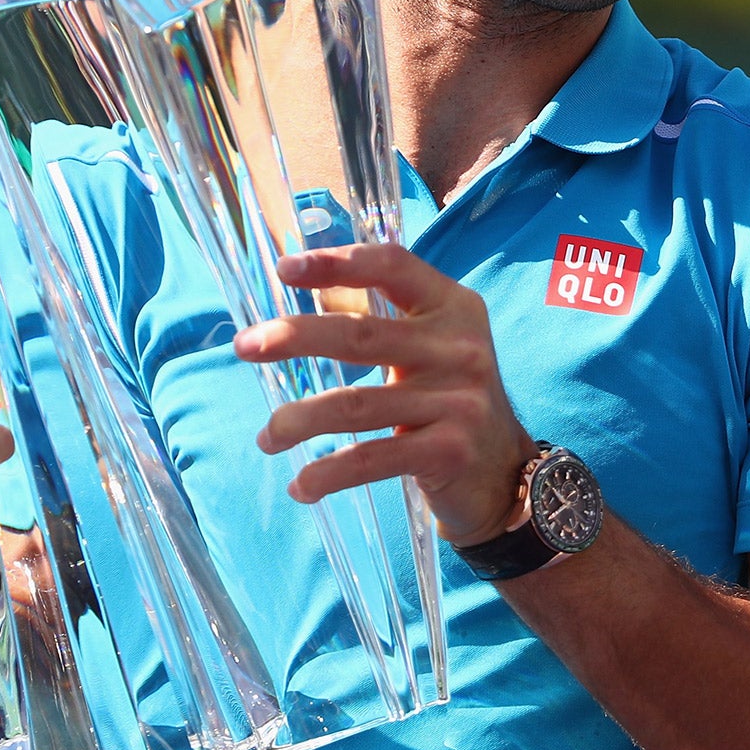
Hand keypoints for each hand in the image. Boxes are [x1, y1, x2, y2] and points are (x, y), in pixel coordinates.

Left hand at [232, 244, 535, 544]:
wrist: (504, 473)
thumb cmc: (451, 399)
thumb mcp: (431, 348)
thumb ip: (380, 320)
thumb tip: (304, 293)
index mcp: (453, 306)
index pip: (393, 267)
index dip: (336, 263)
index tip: (283, 269)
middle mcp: (460, 347)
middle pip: (362, 335)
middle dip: (295, 337)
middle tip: (245, 346)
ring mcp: (459, 400)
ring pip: (357, 405)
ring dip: (299, 420)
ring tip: (266, 436)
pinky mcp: (449, 450)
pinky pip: (373, 459)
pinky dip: (329, 474)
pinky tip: (302, 485)